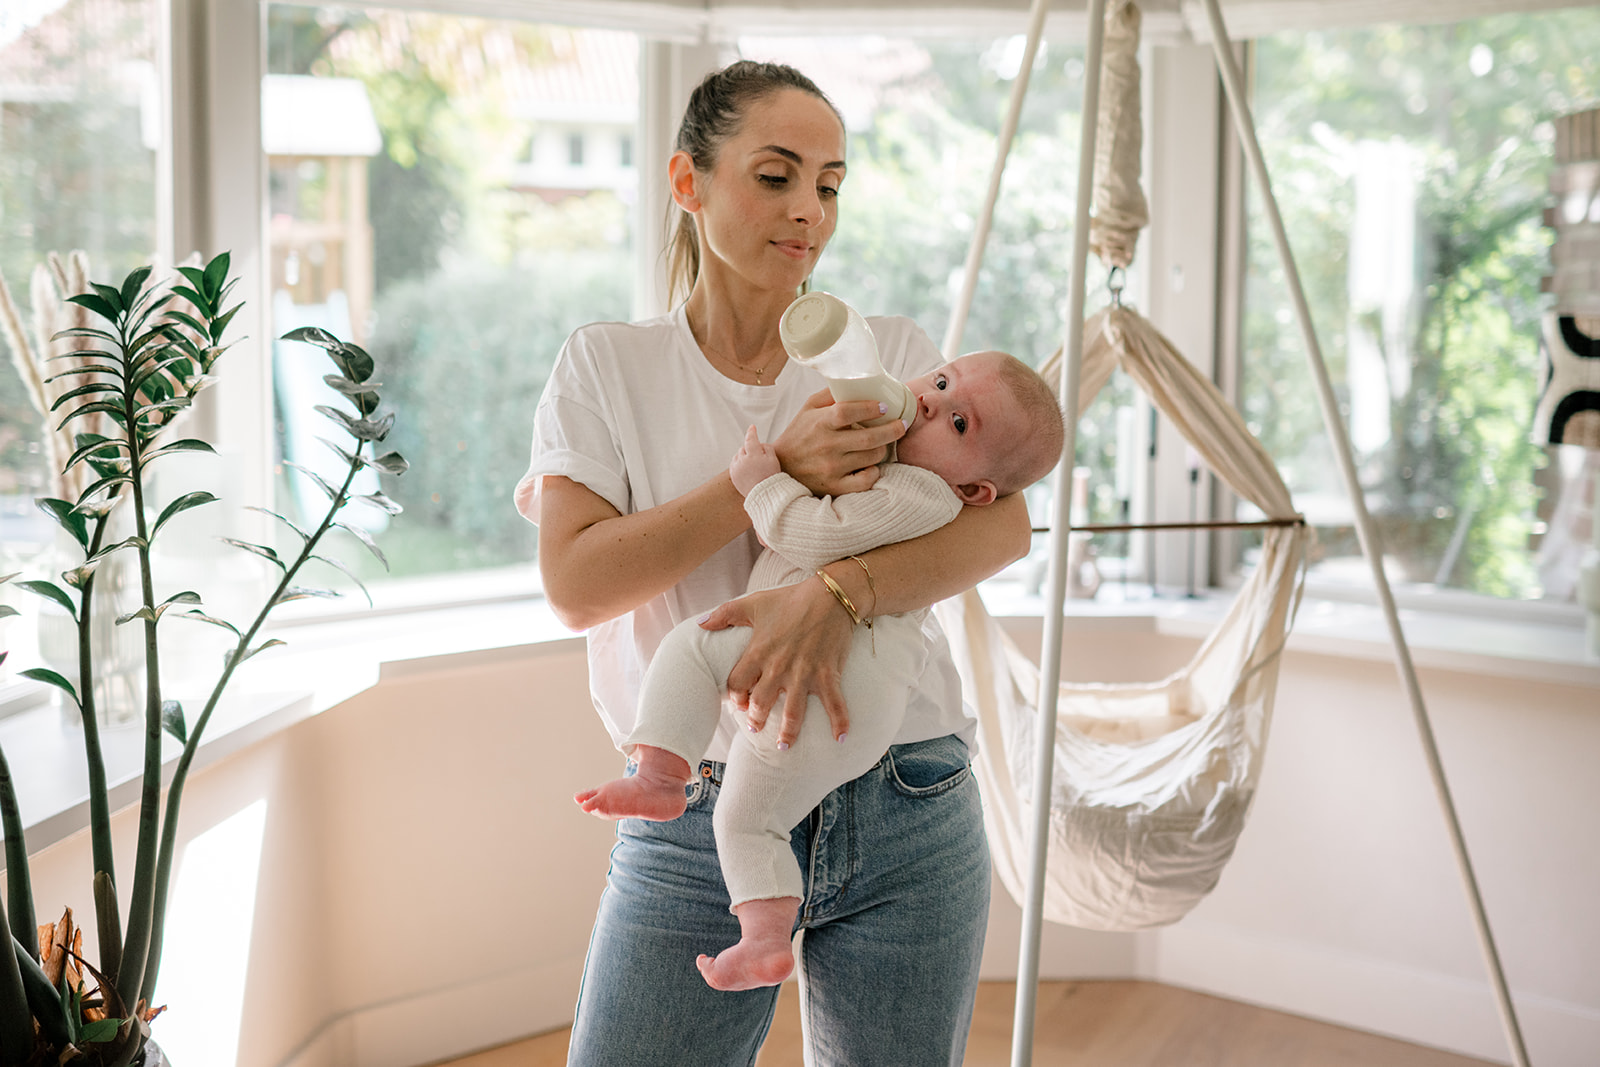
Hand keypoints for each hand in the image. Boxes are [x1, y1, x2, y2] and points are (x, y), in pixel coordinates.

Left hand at [700, 577, 854, 747]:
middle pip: (761, 704)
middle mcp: (779, 667)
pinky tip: (841, 738)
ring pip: (793, 712)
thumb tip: (700, 623)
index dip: (735, 697)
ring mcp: (805, 673)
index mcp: (759, 652)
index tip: (738, 704)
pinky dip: (840, 722)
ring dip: (788, 733)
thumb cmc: (791, 599)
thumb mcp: (753, 603)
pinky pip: (834, 703)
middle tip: (754, 730)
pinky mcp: (828, 674)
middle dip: (756, 721)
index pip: (738, 684)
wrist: (830, 595)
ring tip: (783, 746)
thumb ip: (724, 614)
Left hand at [729, 425, 780, 496]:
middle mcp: (743, 460)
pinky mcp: (733, 476)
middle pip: (744, 448)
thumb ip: (766, 448)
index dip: (752, 432)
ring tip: (753, 466)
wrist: (764, 495)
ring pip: (738, 456)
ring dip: (744, 457)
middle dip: (750, 450)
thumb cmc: (771, 477)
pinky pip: (734, 464)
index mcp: (754, 455)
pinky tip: (747, 470)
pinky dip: (739, 464)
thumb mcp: (774, 460)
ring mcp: (736, 468)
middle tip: (759, 459)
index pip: (751, 439)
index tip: (752, 427)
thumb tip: (760, 444)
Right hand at [772, 389, 906, 497]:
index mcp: (820, 423)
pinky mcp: (835, 486)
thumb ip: (830, 394)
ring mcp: (832, 468)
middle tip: (902, 424)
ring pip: (872, 457)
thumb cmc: (798, 434)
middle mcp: (827, 446)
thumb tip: (856, 381)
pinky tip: (871, 465)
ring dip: (882, 448)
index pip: (848, 412)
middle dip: (892, 429)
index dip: (870, 408)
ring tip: (882, 443)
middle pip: (869, 437)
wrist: (781, 468)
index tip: (884, 407)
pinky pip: (865, 480)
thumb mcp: (808, 408)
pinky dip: (874, 472)